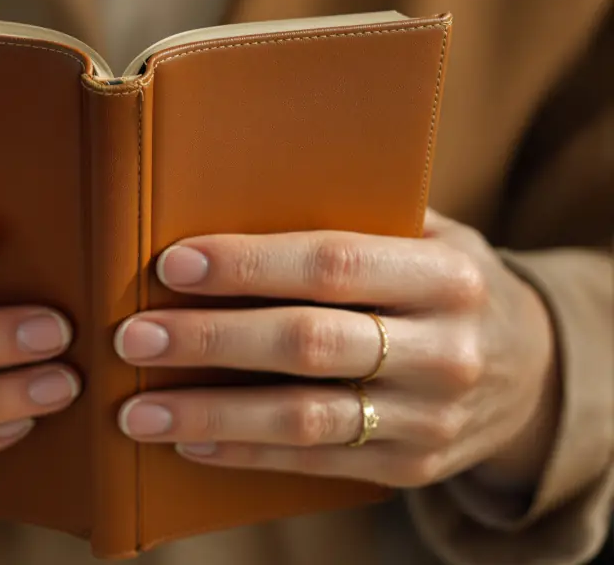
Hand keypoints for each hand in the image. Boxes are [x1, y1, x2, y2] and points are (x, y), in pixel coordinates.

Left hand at [113, 210, 557, 490]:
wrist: (532, 371)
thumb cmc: (446, 286)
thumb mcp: (429, 239)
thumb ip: (355, 223)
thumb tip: (232, 197)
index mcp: (444, 276)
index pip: (332, 265)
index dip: (248, 266)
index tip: (172, 264)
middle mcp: (445, 350)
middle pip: (308, 344)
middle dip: (210, 341)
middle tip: (133, 336)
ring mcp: (430, 418)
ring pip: (304, 418)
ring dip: (211, 413)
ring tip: (137, 410)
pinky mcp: (410, 468)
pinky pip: (315, 463)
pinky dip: (245, 453)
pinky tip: (188, 441)